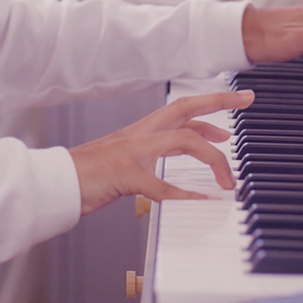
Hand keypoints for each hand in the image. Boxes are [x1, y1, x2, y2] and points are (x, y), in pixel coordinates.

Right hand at [68, 90, 253, 215]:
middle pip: (185, 109)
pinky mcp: (125, 175)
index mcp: (141, 131)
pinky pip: (162, 186)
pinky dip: (185, 196)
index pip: (181, 109)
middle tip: (247, 100)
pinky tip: (202, 202)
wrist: (56, 182)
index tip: (237, 101)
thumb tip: (181, 176)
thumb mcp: (126, 161)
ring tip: (228, 182)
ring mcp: (132, 153)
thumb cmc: (88, 175)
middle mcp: (140, 135)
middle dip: (218, 103)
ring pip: (182, 141)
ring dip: (211, 160)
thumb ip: (152, 161)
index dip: (211, 104)